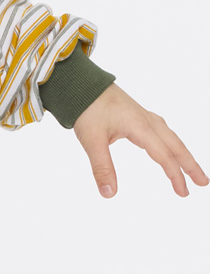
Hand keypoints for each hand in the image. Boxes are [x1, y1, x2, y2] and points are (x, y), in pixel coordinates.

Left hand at [72, 82, 209, 197]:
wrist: (77, 80)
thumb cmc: (85, 106)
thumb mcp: (91, 140)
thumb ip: (101, 167)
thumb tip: (109, 193)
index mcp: (139, 126)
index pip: (163, 154)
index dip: (175, 175)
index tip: (183, 193)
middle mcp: (145, 119)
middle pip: (175, 143)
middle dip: (190, 164)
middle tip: (203, 182)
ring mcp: (140, 113)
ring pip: (169, 134)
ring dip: (181, 151)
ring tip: (190, 166)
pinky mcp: (133, 110)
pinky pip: (159, 127)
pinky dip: (169, 139)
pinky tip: (165, 143)